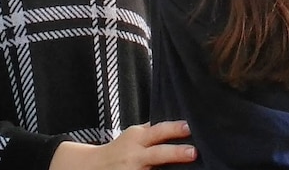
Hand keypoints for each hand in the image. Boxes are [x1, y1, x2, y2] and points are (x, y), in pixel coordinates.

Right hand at [49, 120, 196, 169]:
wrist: (94, 166)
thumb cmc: (121, 149)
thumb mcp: (134, 135)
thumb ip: (152, 130)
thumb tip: (179, 123)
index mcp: (138, 138)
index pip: (158, 131)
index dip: (173, 129)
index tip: (189, 127)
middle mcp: (136, 155)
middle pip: (158, 153)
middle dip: (175, 153)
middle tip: (193, 152)